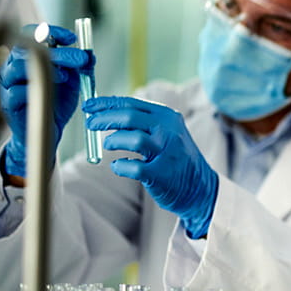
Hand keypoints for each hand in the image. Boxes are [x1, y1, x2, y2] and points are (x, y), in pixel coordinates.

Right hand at [0, 23, 92, 177]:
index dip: (51, 32)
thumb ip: (80, 67)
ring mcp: (8, 84)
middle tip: (80, 59)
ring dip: (45, 68)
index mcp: (28, 57)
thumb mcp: (74, 82)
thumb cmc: (56, 102)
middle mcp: (13, 66)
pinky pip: (14, 91)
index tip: (72, 38)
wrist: (49, 130)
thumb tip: (90, 54)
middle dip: (57, 52)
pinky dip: (34, 88)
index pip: (32, 34)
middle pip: (27, 48)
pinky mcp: (8, 103)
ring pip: (16, 66)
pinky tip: (50, 92)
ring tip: (66, 76)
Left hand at [83, 96, 218, 238]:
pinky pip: (132, 167)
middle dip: (104, 119)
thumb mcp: (167, 132)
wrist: (200, 187)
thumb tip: (106, 112)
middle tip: (90, 124)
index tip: (89, 106)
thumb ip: (142, 122)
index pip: (132, 104)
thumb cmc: (175, 157)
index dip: (106, 104)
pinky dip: (120, 166)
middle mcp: (169, 132)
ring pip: (133, 139)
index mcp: (168, 117)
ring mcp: (167, 153)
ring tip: (108, 145)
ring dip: (114, 141)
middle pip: (130, 118)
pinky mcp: (161, 175)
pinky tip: (119, 166)